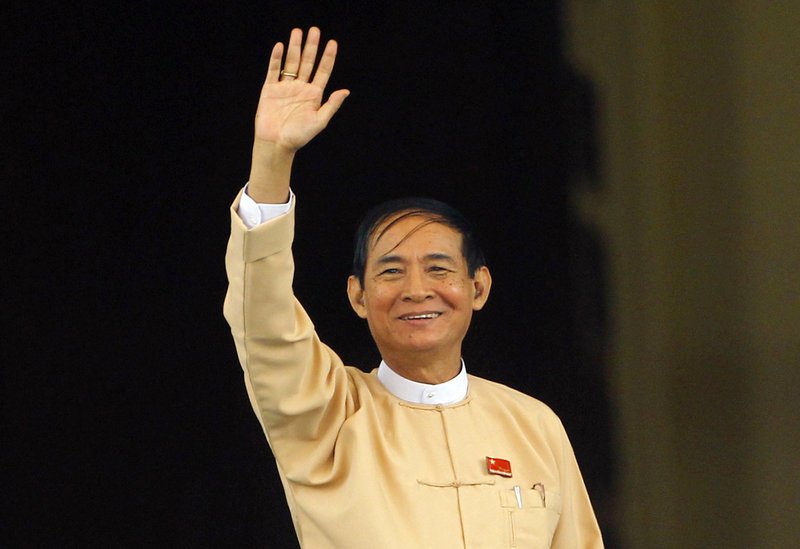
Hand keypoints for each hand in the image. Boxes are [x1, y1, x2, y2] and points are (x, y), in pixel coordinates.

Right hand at [254, 27, 348, 151]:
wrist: (276, 144)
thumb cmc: (299, 136)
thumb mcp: (320, 121)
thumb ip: (332, 105)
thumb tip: (346, 90)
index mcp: (314, 95)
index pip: (323, 71)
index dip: (328, 57)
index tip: (333, 43)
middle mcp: (300, 88)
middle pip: (307, 62)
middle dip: (311, 46)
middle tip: (314, 30)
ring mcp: (285, 87)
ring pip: (291, 63)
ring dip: (294, 47)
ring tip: (297, 31)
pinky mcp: (270, 89)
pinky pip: (274, 70)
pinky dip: (276, 58)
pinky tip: (280, 46)